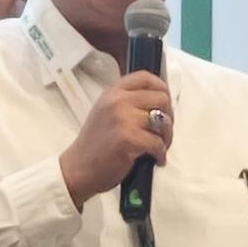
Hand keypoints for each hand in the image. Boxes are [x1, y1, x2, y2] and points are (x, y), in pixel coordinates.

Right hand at [59, 71, 172, 207]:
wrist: (78, 169)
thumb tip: (157, 102)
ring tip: (158, 147)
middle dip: (169, 117)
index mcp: (113, 92)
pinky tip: (154, 159)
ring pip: (163, 121)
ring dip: (166, 137)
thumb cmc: (94, 145)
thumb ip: (127, 102)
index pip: (145, 77)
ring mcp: (122, 119)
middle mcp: (117, 101)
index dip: (162, 88)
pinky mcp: (128, 139)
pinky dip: (160, 154)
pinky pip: (158, 143)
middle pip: (161, 98)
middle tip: (162, 132)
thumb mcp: (106, 112)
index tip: (165, 103)